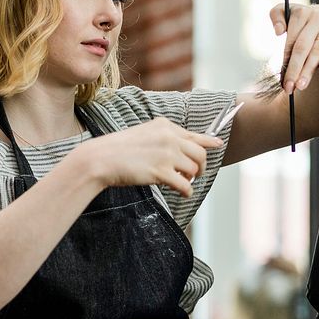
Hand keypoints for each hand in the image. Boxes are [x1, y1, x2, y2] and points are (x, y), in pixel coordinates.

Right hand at [79, 118, 223, 196]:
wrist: (101, 158)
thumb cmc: (118, 149)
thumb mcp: (144, 134)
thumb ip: (164, 137)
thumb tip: (182, 148)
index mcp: (165, 125)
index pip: (194, 135)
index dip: (209, 142)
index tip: (218, 145)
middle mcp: (169, 137)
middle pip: (200, 154)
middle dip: (201, 166)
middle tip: (195, 174)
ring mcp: (166, 154)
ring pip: (194, 169)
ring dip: (191, 179)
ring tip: (182, 182)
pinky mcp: (161, 172)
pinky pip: (185, 185)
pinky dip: (187, 191)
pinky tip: (183, 193)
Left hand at [270, 3, 318, 93]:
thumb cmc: (300, 20)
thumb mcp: (284, 13)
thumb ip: (276, 17)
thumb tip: (278, 32)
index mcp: (300, 13)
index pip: (291, 42)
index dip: (285, 62)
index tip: (282, 81)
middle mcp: (316, 16)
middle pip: (302, 48)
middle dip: (295, 70)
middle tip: (290, 88)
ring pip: (318, 50)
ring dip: (309, 70)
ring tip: (302, 85)